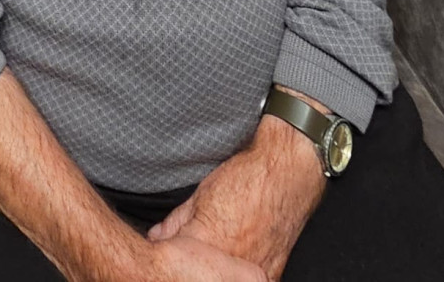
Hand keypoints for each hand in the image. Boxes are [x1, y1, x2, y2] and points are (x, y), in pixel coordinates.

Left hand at [148, 115, 323, 280]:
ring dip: (214, 270)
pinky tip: (236, 256)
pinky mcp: (270, 274)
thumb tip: (156, 237)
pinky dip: (237, 274)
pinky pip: (247, 281)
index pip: (174, 260)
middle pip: (198, 273)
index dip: (169, 254)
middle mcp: (229, 260)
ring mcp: (252, 270)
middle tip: (195, 245)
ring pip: (223, 279)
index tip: (167, 249)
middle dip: (190, 264)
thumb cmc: (246, 178)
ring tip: (220, 247)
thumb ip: (176, 220)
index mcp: (206, 241)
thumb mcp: (202, 193)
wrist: (288, 172)